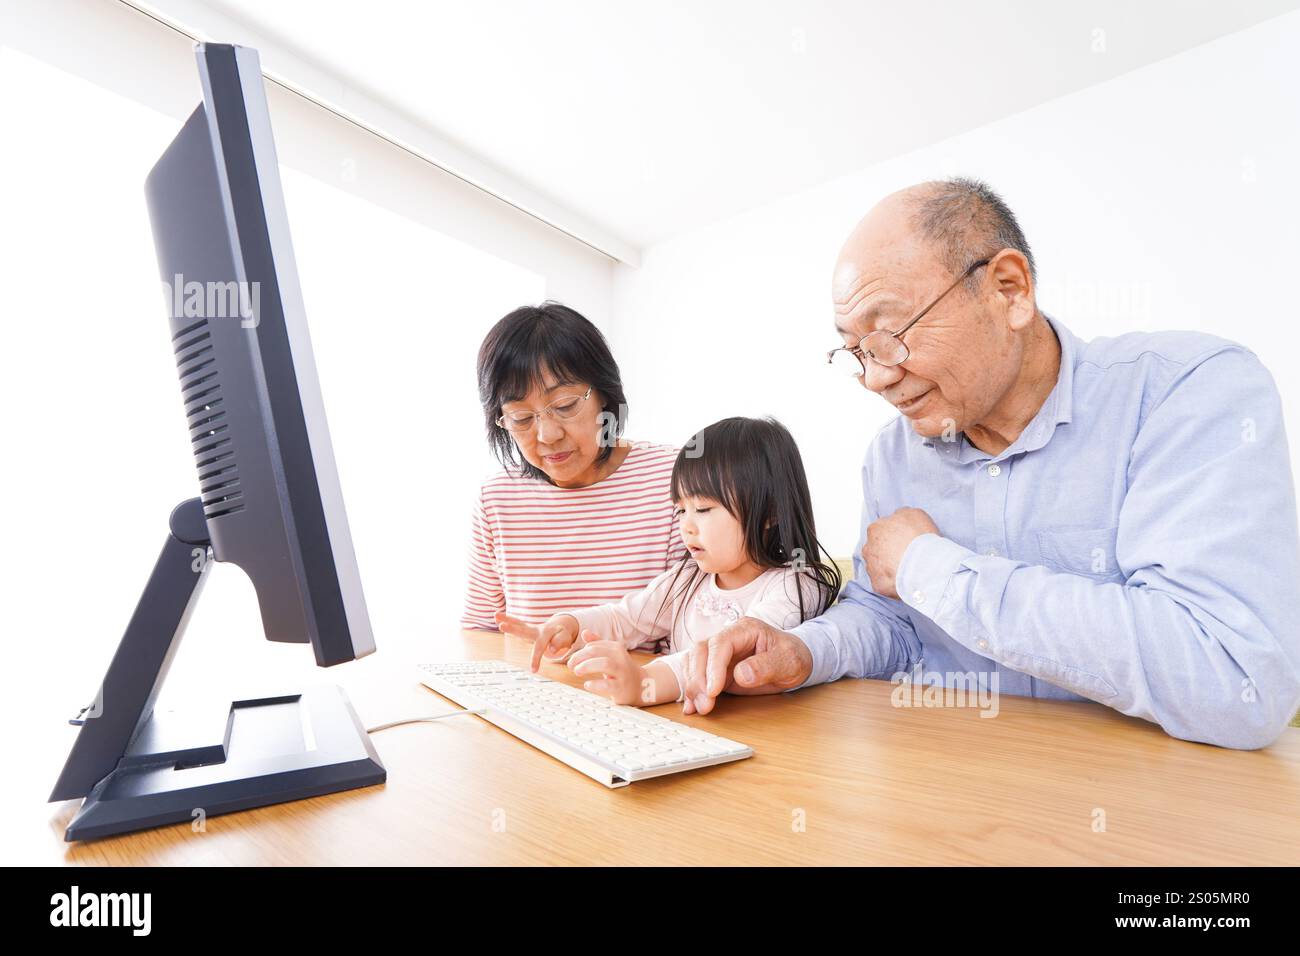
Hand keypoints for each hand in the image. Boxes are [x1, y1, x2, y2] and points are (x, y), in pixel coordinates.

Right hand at [494, 611, 580, 670]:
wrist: (560, 627)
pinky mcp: (526, 628)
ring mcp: (531, 628)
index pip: (541, 646)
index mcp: (548, 633)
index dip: (538, 657)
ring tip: (496, 616)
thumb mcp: (565, 638)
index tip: (534, 670)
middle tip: (501, 627)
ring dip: (507, 621)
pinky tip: (497, 617)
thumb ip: (560, 642)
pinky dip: (508, 619)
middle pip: (524, 631)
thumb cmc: (562, 635)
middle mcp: (537, 629)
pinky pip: (517, 623)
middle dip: (513, 629)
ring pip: (518, 625)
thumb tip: (552, 649)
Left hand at [567, 632, 647, 705]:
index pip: (593, 645)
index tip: (574, 660)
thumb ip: (598, 644)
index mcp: (616, 648)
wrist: (643, 686)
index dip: (580, 652)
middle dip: (579, 657)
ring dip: (586, 666)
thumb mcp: (611, 654)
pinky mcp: (621, 687)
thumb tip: (584, 632)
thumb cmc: (622, 669)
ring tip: (577, 671)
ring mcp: (622, 672)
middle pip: (595, 651)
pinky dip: (595, 684)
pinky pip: (607, 684)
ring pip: (604, 663)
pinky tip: (587, 684)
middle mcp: (620, 658)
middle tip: (571, 665)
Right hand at [679, 616, 812, 715]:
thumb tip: (741, 674)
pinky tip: (691, 706)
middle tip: (705, 705)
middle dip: (698, 679)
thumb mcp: (789, 662)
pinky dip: (691, 690)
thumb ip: (766, 666)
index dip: (713, 667)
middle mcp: (728, 638)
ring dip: (692, 685)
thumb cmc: (793, 658)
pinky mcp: (716, 668)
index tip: (713, 690)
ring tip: (699, 708)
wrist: (794, 663)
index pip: (720, 643)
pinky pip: (696, 674)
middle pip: (701, 651)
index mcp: (745, 629)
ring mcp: (720, 653)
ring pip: (693, 661)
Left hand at [864, 507, 938, 598]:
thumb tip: (899, 519)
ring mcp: (871, 567)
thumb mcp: (914, 514)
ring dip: (889, 567)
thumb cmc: (920, 539)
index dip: (894, 536)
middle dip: (889, 552)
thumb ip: (901, 515)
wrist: (925, 565)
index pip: (881, 531)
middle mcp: (869, 548)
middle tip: (905, 555)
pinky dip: (893, 582)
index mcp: (875, 529)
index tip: (904, 541)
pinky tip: (905, 579)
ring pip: (878, 567)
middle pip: (877, 549)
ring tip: (907, 569)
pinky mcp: (878, 584)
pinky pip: (884, 582)